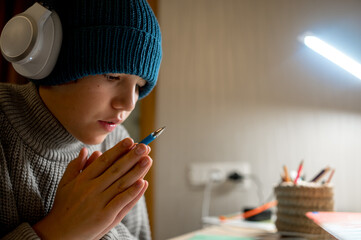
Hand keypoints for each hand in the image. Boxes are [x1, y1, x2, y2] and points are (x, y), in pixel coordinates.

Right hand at [33, 138, 151, 239]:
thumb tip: (87, 150)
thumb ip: (76, 166)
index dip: (118, 150)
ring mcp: (99, 203)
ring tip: (148, 160)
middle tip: (144, 146)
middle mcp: (91, 189)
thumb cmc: (64, 206)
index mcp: (82, 180)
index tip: (130, 141)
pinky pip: (121, 202)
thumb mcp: (65, 184)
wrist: (58, 234)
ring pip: (121, 184)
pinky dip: (132, 192)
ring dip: (136, 171)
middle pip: (115, 170)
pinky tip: (143, 182)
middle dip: (131, 157)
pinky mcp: (105, 217)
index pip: (104, 161)